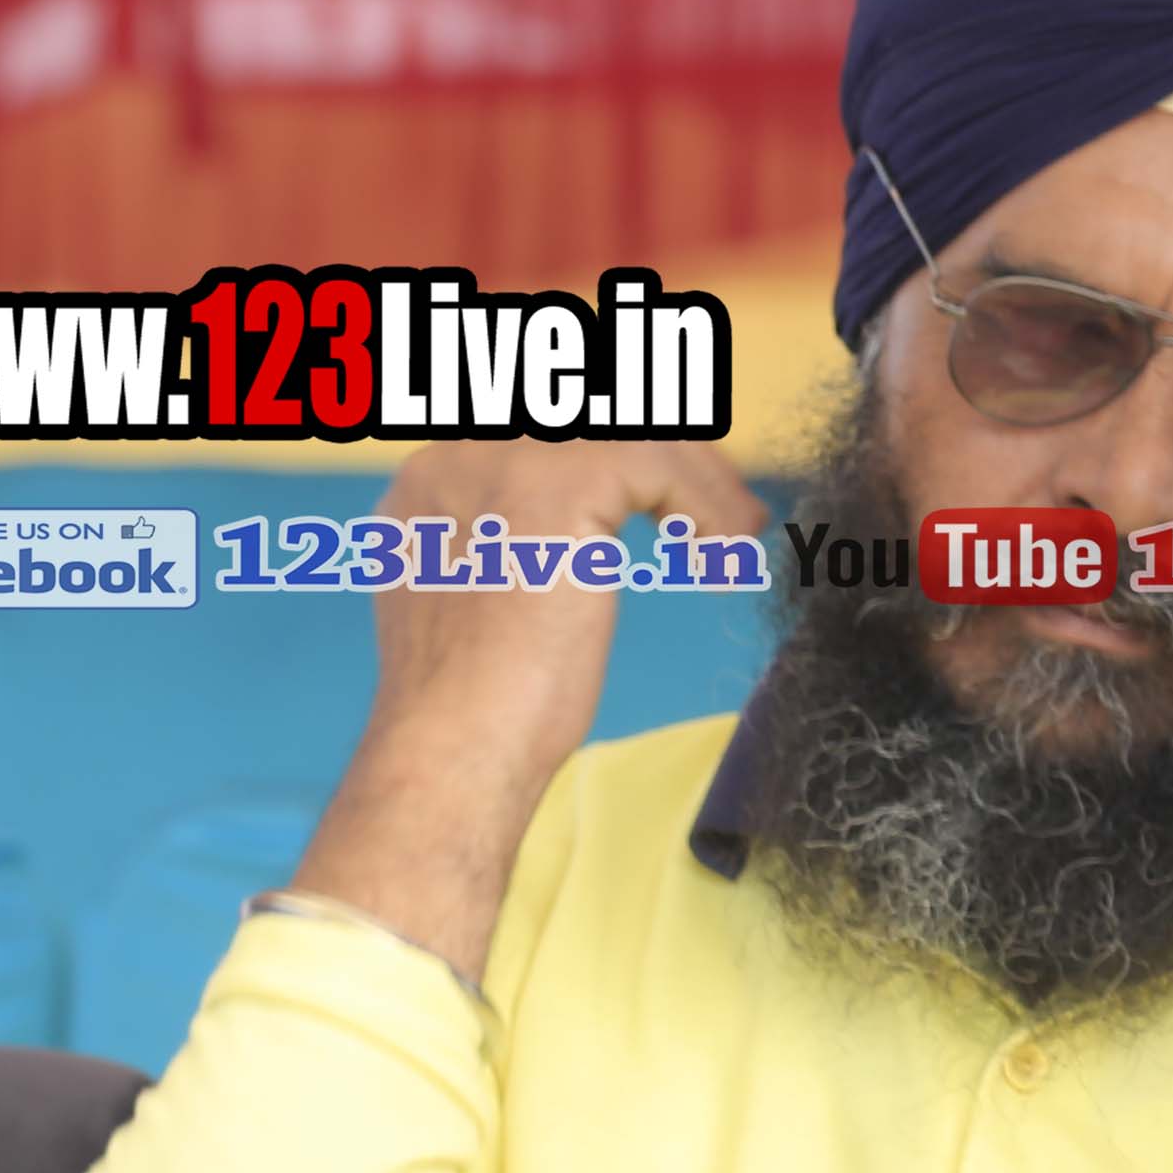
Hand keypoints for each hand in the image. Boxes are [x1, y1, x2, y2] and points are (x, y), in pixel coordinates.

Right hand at [290, 432, 764, 972]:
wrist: (453, 750)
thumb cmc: (479, 711)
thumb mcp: (487, 605)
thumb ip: (510, 552)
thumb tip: (578, 544)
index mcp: (432, 484)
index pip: (551, 433)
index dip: (628, 454)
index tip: (679, 494)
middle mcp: (457, 458)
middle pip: (597, 423)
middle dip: (674, 456)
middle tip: (729, 510)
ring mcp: (503, 464)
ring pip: (638, 437)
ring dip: (705, 482)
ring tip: (740, 537)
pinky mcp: (557, 486)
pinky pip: (663, 465)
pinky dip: (708, 506)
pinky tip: (721, 557)